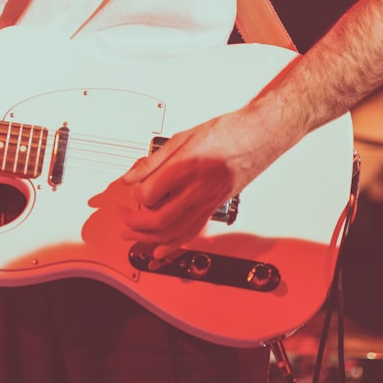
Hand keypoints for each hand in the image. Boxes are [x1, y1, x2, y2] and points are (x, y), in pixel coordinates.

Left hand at [88, 107, 288, 262]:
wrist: (258, 135)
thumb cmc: (226, 133)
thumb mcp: (182, 138)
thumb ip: (153, 162)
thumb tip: (131, 176)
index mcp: (186, 169)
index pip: (148, 195)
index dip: (133, 195)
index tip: (130, 190)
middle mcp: (197, 190)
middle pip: (159, 220)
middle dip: (135, 223)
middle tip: (124, 216)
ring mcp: (208, 202)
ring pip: (175, 232)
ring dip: (149, 238)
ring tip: (133, 236)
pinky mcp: (215, 207)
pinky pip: (193, 232)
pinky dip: (174, 244)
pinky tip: (162, 249)